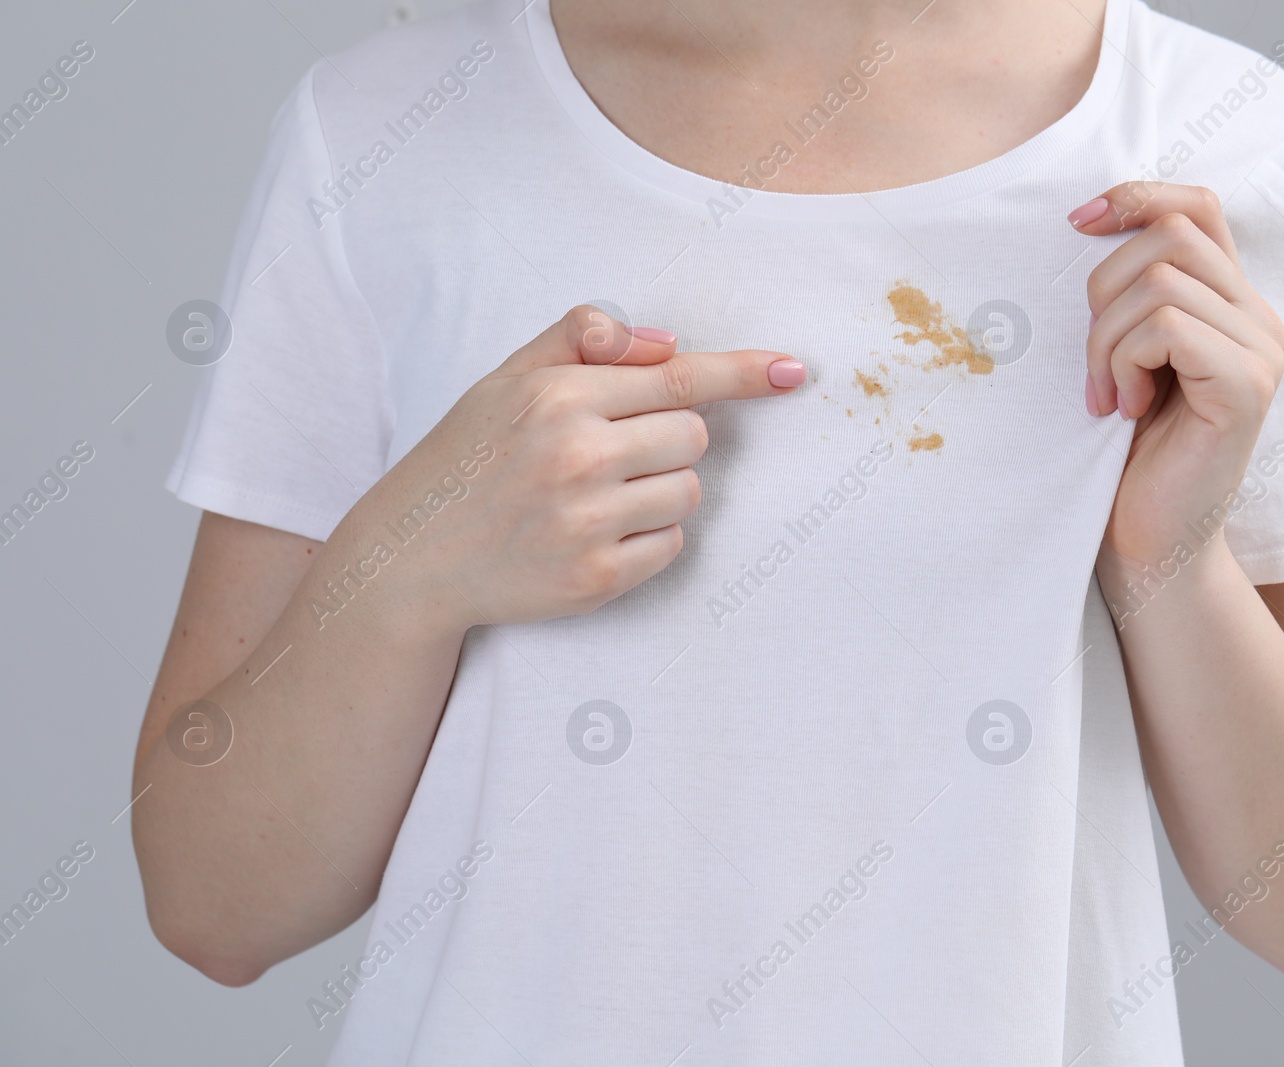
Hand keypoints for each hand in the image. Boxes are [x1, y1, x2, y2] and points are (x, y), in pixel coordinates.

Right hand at [357, 305, 805, 632]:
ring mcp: (588, 523)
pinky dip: (649, 540)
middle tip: (614, 454)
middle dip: (669, 441)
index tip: (793, 372)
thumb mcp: (508, 378)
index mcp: (559, 398)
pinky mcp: (596, 579)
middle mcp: (577, 457)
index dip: (743, 374)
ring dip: (661, 491)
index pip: (679, 379)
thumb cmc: (468, 458)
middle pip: (694, 438)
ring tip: (597, 497)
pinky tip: (596, 535)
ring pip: (689, 494)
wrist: (413, 556)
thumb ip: (583, 341)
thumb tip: (666, 344)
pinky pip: (672, 547)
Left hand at [1070, 183, 1283, 571]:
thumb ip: (1130, 295)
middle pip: (1169, 235)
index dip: (1137, 195)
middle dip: (1102, 291)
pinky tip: (1125, 409)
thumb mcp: (1122, 355)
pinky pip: (1168, 328)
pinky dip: (1125, 363)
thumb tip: (1087, 217)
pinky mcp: (1248, 386)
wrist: (1148, 542)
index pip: (1198, 205)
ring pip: (1160, 283)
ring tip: (1106, 395)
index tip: (1076, 221)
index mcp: (1230, 302)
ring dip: (1105, 340)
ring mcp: (1261, 350)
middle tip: (1092, 364)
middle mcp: (1259, 317)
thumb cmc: (1124, 454)